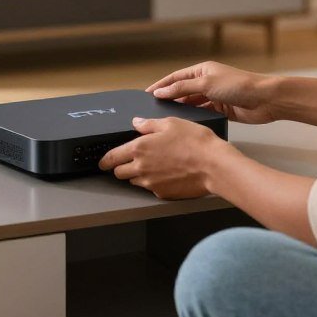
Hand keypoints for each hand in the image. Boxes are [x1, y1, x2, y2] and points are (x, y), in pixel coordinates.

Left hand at [98, 116, 229, 198]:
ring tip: (151, 166)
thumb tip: (136, 122)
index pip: (112, 157)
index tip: (102, 162)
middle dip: (120, 168)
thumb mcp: (171, 123)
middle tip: (128, 162)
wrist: (214, 166)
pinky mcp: (162, 194)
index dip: (105, 160)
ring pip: (134, 182)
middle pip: (119, 173)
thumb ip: (149, 124)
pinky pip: (151, 188)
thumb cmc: (195, 142)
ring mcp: (151, 184)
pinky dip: (153, 182)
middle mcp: (141, 168)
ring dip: (136, 175)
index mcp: (139, 148)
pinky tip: (166, 174)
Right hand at [146, 60, 276, 124]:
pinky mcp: (221, 109)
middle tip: (154, 109)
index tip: (147, 93)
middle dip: (170, 99)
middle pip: (183, 91)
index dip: (161, 85)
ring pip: (192, 103)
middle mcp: (207, 81)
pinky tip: (186, 123)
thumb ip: (182, 89)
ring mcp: (214, 96)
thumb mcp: (206, 84)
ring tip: (167, 118)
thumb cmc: (239, 85)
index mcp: (203, 70)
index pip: (176, 77)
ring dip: (182, 109)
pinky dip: (194, 117)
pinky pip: (202, 113)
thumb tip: (161, 92)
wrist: (265, 100)